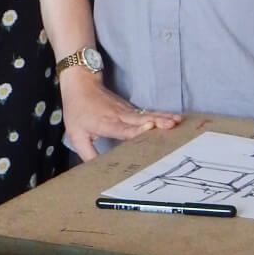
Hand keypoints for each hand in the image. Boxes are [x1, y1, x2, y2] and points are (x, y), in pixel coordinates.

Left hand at [59, 69, 181, 161]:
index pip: (122, 128)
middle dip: (156, 122)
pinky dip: (162, 115)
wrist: (81, 84)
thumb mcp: (76, 135)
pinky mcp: (131, 109)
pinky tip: (174, 118)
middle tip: (171, 125)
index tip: (149, 128)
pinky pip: (148, 113)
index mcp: (105, 123)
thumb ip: (87, 154)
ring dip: (163, 118)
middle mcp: (119, 116)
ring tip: (177, 121)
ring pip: (147, 115)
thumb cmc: (78, 110)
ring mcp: (127, 111)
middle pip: (140, 120)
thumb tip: (96, 170)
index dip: (136, 129)